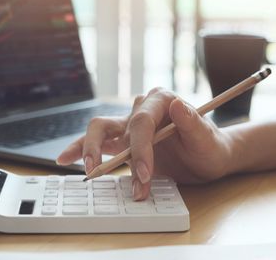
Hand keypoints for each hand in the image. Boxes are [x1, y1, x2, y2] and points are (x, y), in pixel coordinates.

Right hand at [56, 87, 234, 199]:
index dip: (140, 148)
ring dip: (91, 152)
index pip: (142, 121)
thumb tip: (177, 105)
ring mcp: (129, 124)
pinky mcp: (123, 141)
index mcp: (161, 100)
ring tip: (87, 170)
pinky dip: (81, 150)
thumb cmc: (209, 147)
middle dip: (111, 153)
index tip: (145, 174)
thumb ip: (193, 123)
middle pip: (114, 124)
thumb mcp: (206, 139)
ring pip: (99, 130)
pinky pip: (98, 143)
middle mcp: (142, 107)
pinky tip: (67, 159)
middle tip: (110, 175)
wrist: (208, 157)